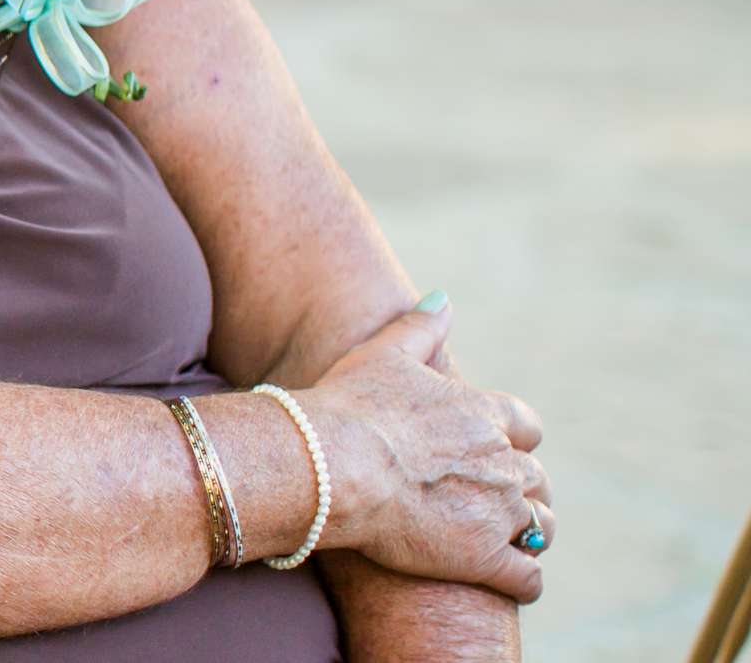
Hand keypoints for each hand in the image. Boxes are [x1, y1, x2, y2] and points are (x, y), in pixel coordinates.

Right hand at [300, 301, 551, 603]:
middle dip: (521, 488)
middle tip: (491, 497)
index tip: (493, 446)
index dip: (514, 437)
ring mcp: (498, 511)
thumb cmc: (351, 406)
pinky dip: (523, 578)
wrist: (334, 465)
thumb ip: (420, 327)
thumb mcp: (383, 354)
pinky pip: (528, 577)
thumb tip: (443, 297)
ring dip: (529, 531)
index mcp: (484, 413)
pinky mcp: (485, 558)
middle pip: (537, 478)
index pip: (526, 424)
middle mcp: (503, 460)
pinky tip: (505, 576)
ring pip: (541, 526)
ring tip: (505, 538)